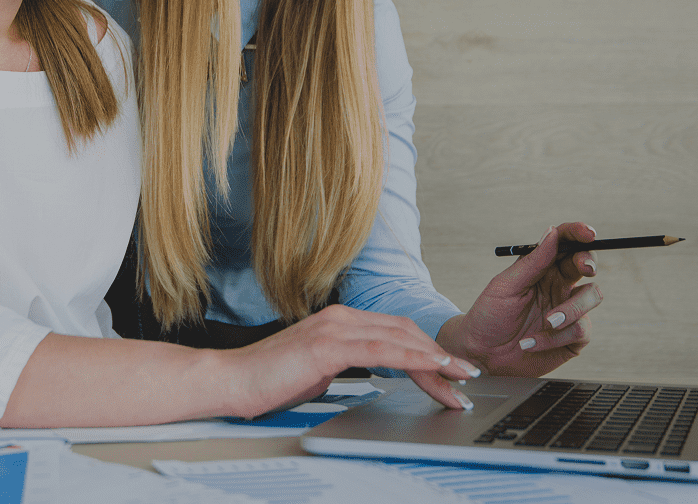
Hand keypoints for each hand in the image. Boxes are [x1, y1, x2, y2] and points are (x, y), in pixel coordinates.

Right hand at [219, 305, 480, 417]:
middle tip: (467, 375)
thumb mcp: (316, 371)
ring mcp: (334, 328)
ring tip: (460, 377)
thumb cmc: (267, 380)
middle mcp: (340, 318)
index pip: (395, 330)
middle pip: (405, 331)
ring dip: (436, 359)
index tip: (451, 368)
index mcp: (339, 322)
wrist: (230, 381)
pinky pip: (382, 350)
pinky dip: (412, 358)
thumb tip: (368, 375)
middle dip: (441, 354)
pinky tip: (432, 369)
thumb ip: (343, 366)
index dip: (427, 348)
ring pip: (400, 338)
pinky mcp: (328, 346)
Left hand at [439, 222, 602, 377]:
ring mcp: (569, 311)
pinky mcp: (572, 338)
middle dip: (589, 262)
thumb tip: (553, 232)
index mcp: (542, 268)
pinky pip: (581, 330)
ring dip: (571, 310)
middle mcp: (559, 286)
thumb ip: (533, 262)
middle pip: (586, 264)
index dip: (579, 233)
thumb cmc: (488, 316)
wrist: (481, 354)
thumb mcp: (506, 286)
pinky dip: (555, 338)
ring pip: (593, 296)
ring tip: (546, 322)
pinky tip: (531, 343)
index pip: (565, 244)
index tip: (588, 233)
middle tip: (585, 268)